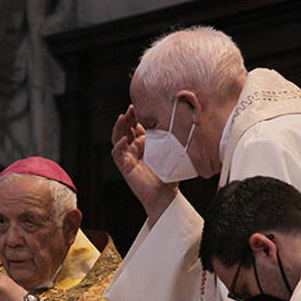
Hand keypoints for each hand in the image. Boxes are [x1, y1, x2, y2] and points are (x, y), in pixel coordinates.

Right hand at [110, 105, 177, 225]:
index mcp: (143, 143)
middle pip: (125, 128)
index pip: (136, 125)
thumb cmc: (168, 175)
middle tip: (131, 108)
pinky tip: (124, 139)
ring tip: (123, 118)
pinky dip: (119, 146)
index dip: (136, 115)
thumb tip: (184, 120)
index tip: (141, 105)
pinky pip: (117, 154)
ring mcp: (127, 156)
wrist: (165, 195)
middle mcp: (133, 148)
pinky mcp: (124, 167)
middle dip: (127, 117)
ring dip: (119, 127)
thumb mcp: (170, 152)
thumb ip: (171, 139)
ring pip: (118, 138)